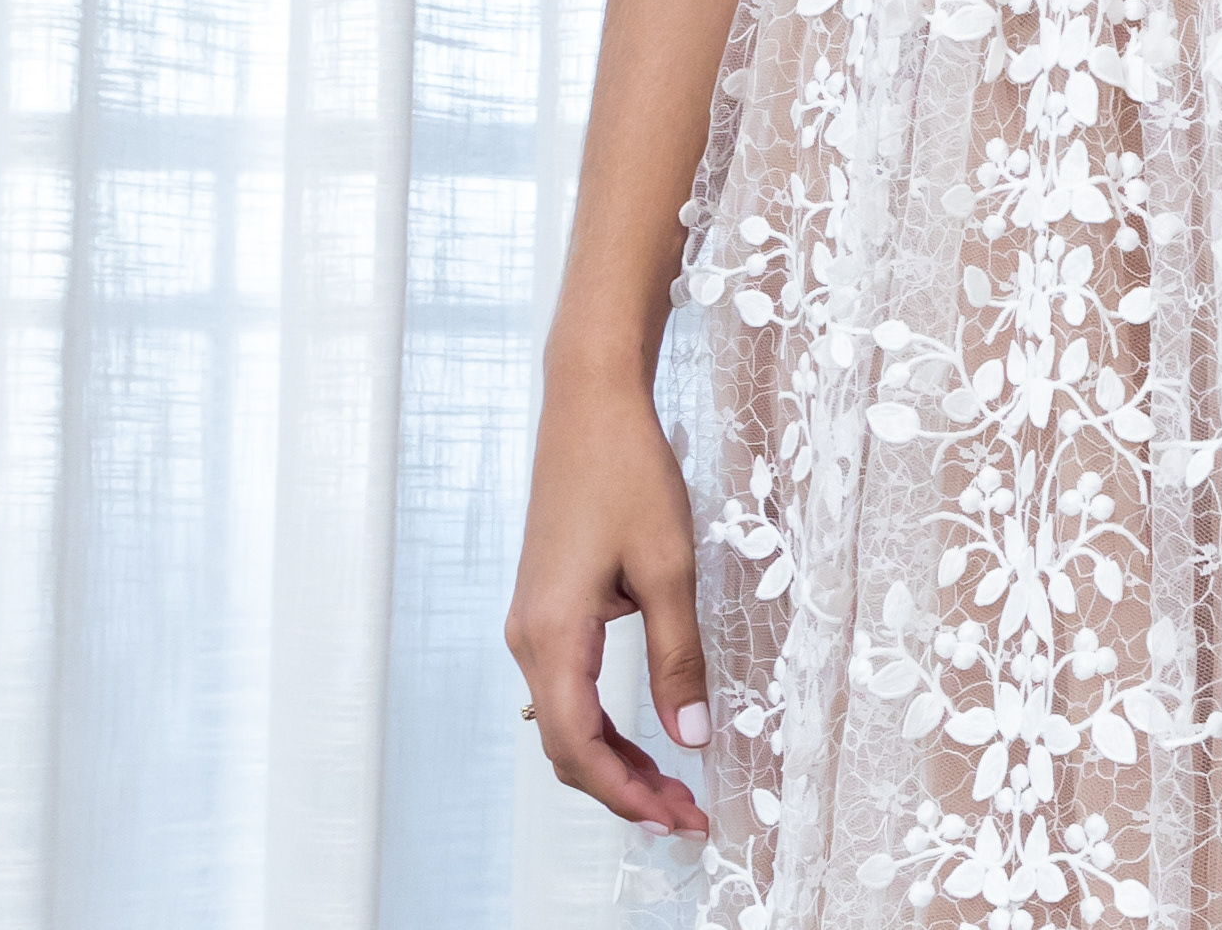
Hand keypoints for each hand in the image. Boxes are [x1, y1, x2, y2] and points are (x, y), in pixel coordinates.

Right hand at [503, 373, 714, 839]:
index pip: (577, 746)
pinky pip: (567, 687)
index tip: (677, 816)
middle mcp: (528, 639)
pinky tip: (642, 735)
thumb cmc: (628, 472)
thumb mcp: (670, 567)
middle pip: (567, 744)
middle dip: (625, 788)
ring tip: (673, 788)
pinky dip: (602, 722)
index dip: (626, 792)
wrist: (589, 405)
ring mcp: (532, 625)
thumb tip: (692, 734)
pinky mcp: (546, 608)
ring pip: (566, 719)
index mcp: (552, 635)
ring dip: (615, 759)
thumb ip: (678, 655)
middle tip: (686, 815)